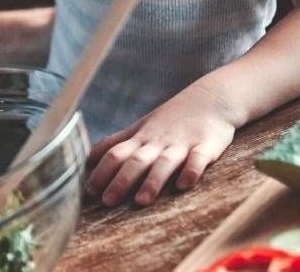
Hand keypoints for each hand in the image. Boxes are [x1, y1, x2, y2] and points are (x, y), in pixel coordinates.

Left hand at [85, 82, 242, 206]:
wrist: (212, 98)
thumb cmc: (172, 117)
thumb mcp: (141, 126)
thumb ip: (117, 142)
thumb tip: (88, 157)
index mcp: (142, 138)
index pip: (116, 154)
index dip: (102, 171)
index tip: (89, 191)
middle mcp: (159, 141)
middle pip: (136, 160)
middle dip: (121, 180)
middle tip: (107, 201)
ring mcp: (183, 143)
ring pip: (164, 162)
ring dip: (153, 180)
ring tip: (141, 200)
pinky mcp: (207, 145)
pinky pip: (199, 159)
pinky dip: (191, 170)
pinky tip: (184, 185)